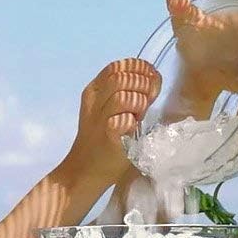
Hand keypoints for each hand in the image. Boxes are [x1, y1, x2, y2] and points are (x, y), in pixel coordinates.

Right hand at [60, 58, 160, 192]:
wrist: (84, 171)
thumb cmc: (100, 140)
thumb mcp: (107, 109)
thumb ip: (127, 92)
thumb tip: (152, 79)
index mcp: (94, 91)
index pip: (118, 66)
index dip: (139, 68)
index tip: (150, 79)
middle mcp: (94, 102)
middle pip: (122, 77)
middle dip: (142, 85)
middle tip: (147, 101)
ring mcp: (99, 119)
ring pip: (124, 96)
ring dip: (139, 103)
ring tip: (140, 115)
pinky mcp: (107, 137)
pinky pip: (125, 120)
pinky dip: (133, 122)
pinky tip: (132, 129)